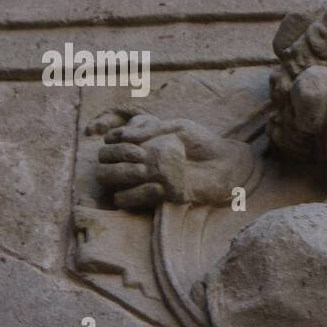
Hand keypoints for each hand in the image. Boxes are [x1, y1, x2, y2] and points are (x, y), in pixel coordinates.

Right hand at [93, 111, 253, 209]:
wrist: (224, 165)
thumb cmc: (202, 143)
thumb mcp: (177, 127)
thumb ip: (150, 128)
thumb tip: (123, 136)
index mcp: (139, 143)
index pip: (108, 142)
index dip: (115, 139)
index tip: (136, 139)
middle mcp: (135, 162)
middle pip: (102, 162)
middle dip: (115, 156)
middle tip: (140, 155)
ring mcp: (141, 181)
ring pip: (107, 180)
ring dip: (121, 174)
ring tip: (146, 170)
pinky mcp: (151, 198)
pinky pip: (125, 200)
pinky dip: (136, 193)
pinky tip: (159, 186)